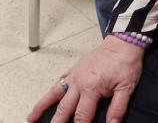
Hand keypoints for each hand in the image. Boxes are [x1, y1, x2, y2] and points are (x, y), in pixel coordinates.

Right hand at [27, 36, 144, 122]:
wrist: (123, 42)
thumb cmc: (125, 63)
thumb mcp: (126, 87)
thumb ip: (118, 108)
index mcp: (91, 88)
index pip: (81, 116)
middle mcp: (78, 83)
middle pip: (63, 109)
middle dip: (56, 122)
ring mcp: (74, 75)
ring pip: (54, 94)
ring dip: (41, 106)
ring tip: (31, 118)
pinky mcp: (74, 70)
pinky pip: (59, 82)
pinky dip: (51, 91)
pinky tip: (46, 99)